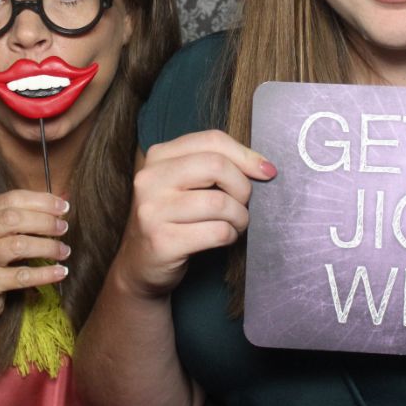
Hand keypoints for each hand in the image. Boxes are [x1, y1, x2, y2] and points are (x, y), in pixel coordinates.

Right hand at [0, 190, 69, 328]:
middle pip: (13, 219)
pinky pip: (20, 276)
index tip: (63, 207)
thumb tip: (61, 203)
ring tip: (64, 251)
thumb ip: (20, 218)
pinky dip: (44, 273)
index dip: (41, 201)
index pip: (10, 199)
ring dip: (47, 247)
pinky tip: (60, 272)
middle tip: (64, 228)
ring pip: (17, 245)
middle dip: (44, 221)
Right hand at [115, 129, 275, 298]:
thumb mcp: (184, 183)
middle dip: (242, 187)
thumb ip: (214, 166)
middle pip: (216, 166)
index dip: (245, 155)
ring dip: (239, 216)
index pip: (211, 140)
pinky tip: (224, 238)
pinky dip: (230, 235)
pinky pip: (217, 232)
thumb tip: (264, 167)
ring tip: (235, 224)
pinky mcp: (162, 241)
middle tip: (243, 204)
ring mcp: (153, 210)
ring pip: (220, 203)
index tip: (266, 171)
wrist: (140, 264)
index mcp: (158, 156)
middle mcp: (150, 179)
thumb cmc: (173, 219)